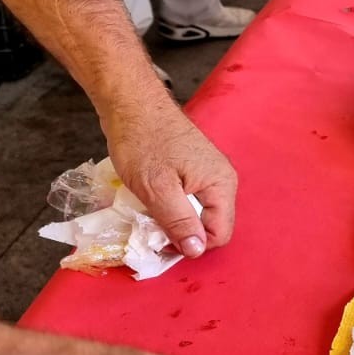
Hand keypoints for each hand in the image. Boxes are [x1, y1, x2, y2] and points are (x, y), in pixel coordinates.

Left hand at [101, 87, 236, 258]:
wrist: (131, 103)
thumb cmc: (142, 141)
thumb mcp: (157, 189)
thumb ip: (180, 222)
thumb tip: (197, 251)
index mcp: (221, 184)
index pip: (220, 234)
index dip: (191, 244)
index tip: (160, 240)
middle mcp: (222, 179)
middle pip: (211, 224)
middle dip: (183, 232)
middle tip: (150, 225)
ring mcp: (209, 172)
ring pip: (198, 213)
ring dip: (174, 219)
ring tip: (149, 209)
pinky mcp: (195, 168)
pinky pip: (190, 199)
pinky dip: (172, 205)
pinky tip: (152, 197)